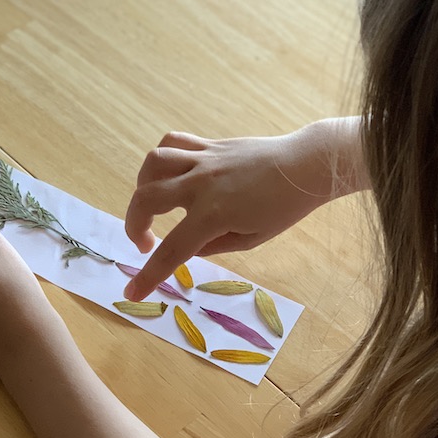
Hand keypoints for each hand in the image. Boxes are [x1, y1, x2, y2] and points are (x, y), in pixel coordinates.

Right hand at [123, 119, 362, 299]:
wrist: (305, 166)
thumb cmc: (283, 208)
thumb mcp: (250, 239)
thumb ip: (211, 246)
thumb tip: (184, 247)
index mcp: (214, 214)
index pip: (171, 250)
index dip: (148, 276)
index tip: (132, 294)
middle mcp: (201, 184)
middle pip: (146, 199)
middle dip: (134, 226)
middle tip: (145, 243)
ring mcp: (203, 159)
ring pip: (153, 163)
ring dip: (142, 187)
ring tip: (151, 204)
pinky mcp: (208, 144)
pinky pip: (173, 142)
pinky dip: (161, 160)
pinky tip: (167, 174)